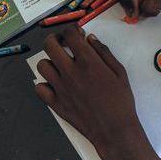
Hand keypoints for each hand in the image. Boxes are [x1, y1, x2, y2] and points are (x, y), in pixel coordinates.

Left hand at [36, 27, 160, 159]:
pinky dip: (45, 85)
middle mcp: (70, 72)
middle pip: (50, 45)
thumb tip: (89, 38)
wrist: (114, 130)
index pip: (70, 34)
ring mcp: (60, 88)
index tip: (76, 34)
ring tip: (60, 67)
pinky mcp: (55, 103)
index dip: (72, 30)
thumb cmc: (121, 100)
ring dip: (50, 62)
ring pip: (42, 65)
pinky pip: (39, 88)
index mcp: (88, 62)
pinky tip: (56, 86)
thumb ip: (104, 52)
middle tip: (63, 44)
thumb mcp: (119, 72)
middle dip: (55, 39)